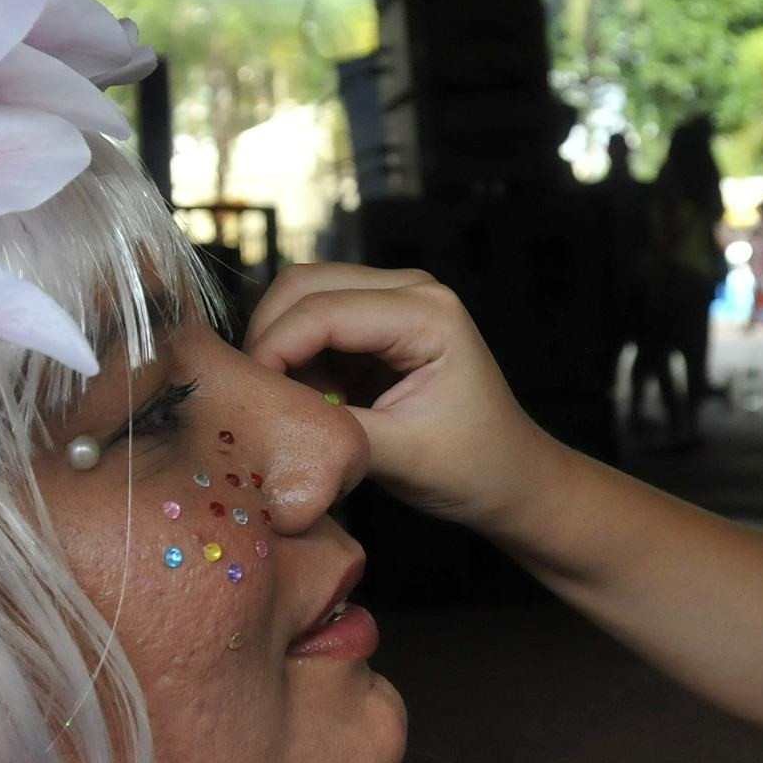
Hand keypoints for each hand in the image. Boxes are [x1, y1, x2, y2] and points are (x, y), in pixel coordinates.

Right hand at [241, 263, 559, 532]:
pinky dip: (297, 356)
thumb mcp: (403, 456)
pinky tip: (313, 398)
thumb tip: (270, 416)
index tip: (249, 399)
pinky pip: (315, 322)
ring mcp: (394, 300)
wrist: (513, 477)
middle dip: (268, 337)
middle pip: (303, 285)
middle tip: (255, 396)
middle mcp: (411, 289)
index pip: (322, 311)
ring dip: (281, 345)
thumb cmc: (475, 468)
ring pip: (302, 297)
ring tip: (291, 402)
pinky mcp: (379, 322)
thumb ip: (335, 430)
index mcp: (428, 313)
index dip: (273, 350)